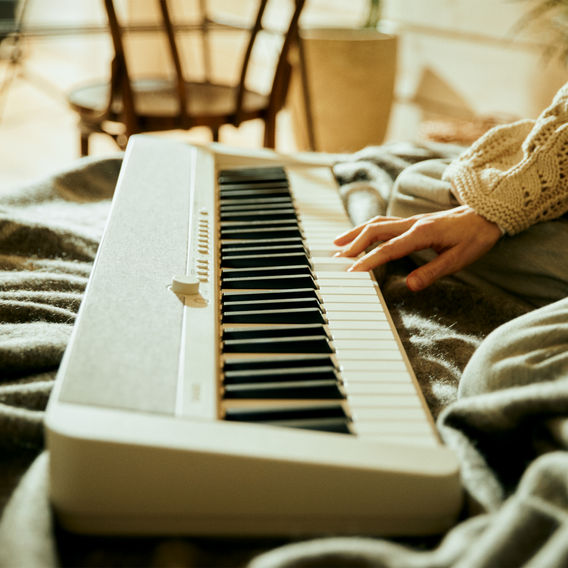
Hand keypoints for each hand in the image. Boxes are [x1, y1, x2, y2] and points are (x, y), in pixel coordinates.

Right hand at [333, 206, 501, 290]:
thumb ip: (434, 272)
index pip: (390, 248)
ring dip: (355, 234)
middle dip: (353, 245)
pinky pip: (382, 222)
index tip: (352, 271)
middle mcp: (412, 224)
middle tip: (337, 260)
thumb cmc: (475, 236)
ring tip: (337, 245)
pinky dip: (365, 229)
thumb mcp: (459, 259)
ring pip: (375, 224)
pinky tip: (358, 236)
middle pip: (375, 231)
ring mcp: (410, 221)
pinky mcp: (411, 221)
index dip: (369, 260)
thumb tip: (410, 286)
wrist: (487, 213)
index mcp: (423, 233)